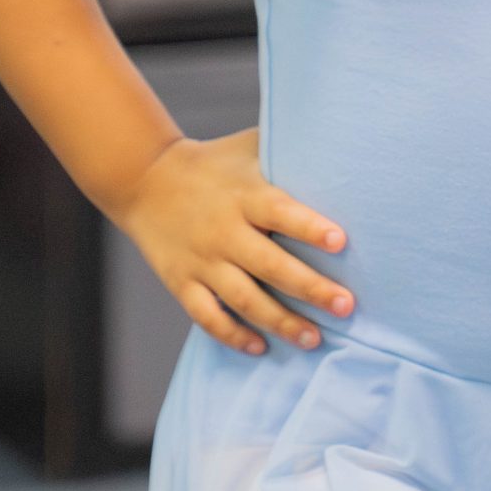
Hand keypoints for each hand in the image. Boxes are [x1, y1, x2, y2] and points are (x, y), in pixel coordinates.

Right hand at [115, 129, 352, 357]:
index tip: (341, 242)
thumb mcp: (249, 148)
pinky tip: (261, 346)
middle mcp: (224, 231)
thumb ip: (288, 150)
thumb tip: (341, 143)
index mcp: (245, 196)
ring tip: (314, 339)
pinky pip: (207, 316)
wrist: (145, 179)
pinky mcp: (181, 282)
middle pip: (270, 265)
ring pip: (243, 299)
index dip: (310, 227)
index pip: (281, 212)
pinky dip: (233, 335)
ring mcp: (202, 260)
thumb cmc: (214, 163)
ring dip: (280, 322)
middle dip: (310, 288)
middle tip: (346, 306)